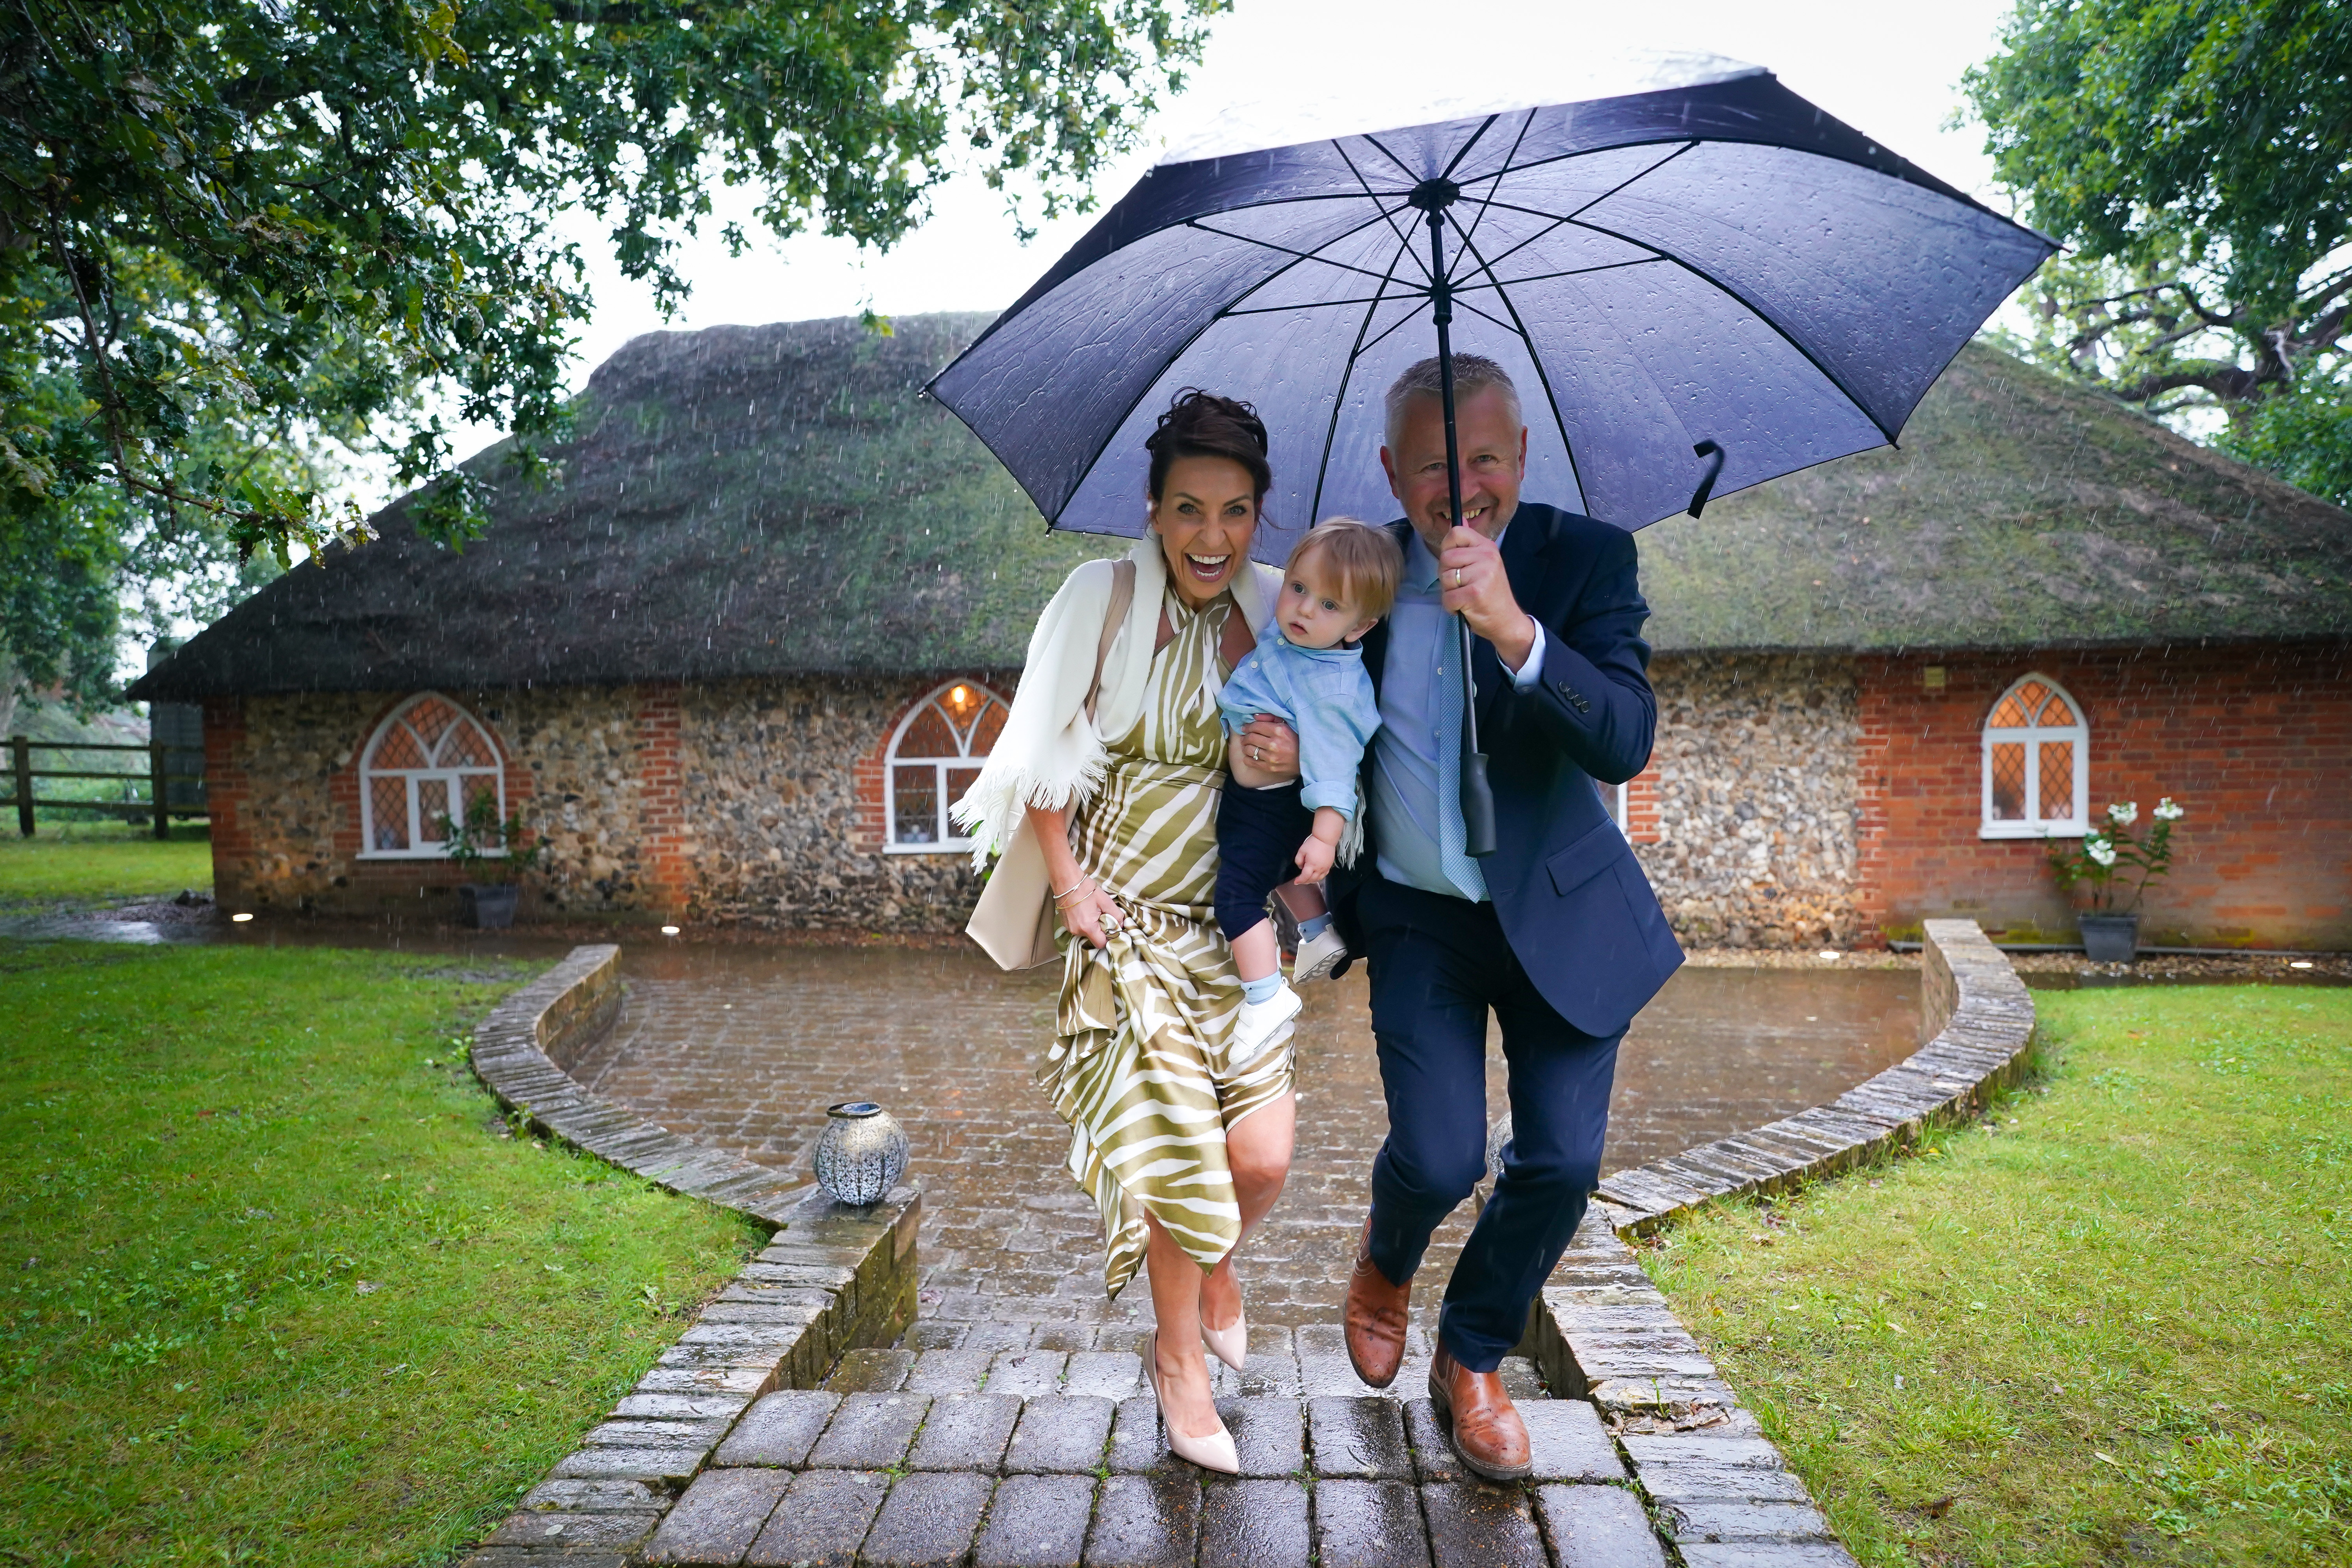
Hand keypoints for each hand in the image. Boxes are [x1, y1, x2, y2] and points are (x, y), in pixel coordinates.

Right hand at [1060, 885, 1124, 950]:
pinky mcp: (1065, 924)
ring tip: (1092, 911)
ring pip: (1085, 933)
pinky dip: (1083, 923)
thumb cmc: (1085, 889)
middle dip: (1100, 930)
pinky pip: (1078, 928)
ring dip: (1091, 926)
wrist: (1066, 880)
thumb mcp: (1105, 901)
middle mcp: (1076, 931)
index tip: (1112, 928)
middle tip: (1102, 915)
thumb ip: (1116, 915)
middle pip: (1093, 938)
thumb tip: (1122, 924)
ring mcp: (1069, 928)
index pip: (1101, 943)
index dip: (1108, 938)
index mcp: (1087, 927)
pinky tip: (1084, 911)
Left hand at [1237, 715, 1298, 781]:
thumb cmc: (1296, 740)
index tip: (1245, 727)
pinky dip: (1247, 757)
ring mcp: (1271, 757)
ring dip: (1245, 746)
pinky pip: (1250, 761)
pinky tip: (1250, 755)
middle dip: (1245, 736)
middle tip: (1245, 737)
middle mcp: (1274, 744)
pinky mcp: (1269, 768)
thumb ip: (1271, 718)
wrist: (1306, 760)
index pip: (1256, 726)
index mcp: (1279, 731)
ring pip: (1248, 749)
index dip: (1248, 726)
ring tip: (1247, 745)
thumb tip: (1254, 716)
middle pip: (1251, 737)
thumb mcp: (1287, 725)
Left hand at [1294, 835, 1334, 882]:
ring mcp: (1325, 868)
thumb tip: (1300, 867)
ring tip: (1307, 879)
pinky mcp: (1329, 866)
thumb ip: (1298, 860)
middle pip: (1311, 880)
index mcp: (1311, 865)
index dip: (1299, 880)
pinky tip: (1315, 876)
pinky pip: (1324, 875)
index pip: (1305, 877)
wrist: (1325, 839)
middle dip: (1305, 881)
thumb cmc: (1313, 843)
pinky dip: (1319, 878)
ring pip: (1318, 879)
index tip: (1296, 882)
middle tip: (1300, 880)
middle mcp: (1319, 868)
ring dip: (1312, 880)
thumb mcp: (1301, 850)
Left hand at [1437, 525, 1534, 670]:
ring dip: (1449, 592)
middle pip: (1445, 557)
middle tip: (1461, 585)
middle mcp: (1487, 556)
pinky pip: (1448, 597)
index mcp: (1487, 546)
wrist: (1507, 620)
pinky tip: (1464, 607)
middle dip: (1446, 575)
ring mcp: (1482, 574)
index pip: (1456, 532)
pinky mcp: (1475, 592)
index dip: (1448, 548)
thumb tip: (1460, 520)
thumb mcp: (1484, 563)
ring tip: (1465, 596)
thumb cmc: (1490, 593)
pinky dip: (1451, 606)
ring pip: (1445, 578)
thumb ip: (1469, 544)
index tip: (1456, 563)